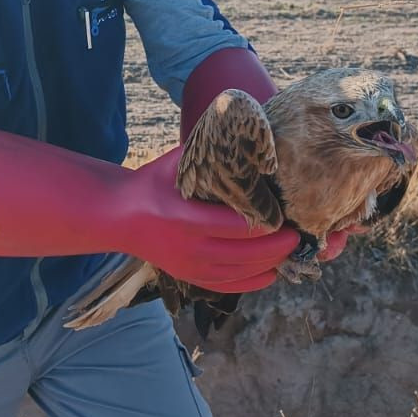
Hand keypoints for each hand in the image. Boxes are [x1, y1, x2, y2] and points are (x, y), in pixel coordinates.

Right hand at [123, 146, 299, 292]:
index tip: (287, 214)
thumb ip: (205, 152)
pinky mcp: (189, 276)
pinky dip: (252, 281)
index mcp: (184, 219)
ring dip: (270, 263)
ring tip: (291, 250)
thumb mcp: (174, 162)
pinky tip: (272, 273)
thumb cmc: (150, 184)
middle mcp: (188, 248)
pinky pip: (227, 286)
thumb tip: (241, 130)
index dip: (266, 223)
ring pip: (240, 272)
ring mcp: (189, 267)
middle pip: (244, 253)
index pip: (235, 226)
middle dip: (276, 246)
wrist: (118, 217)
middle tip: (299, 234)